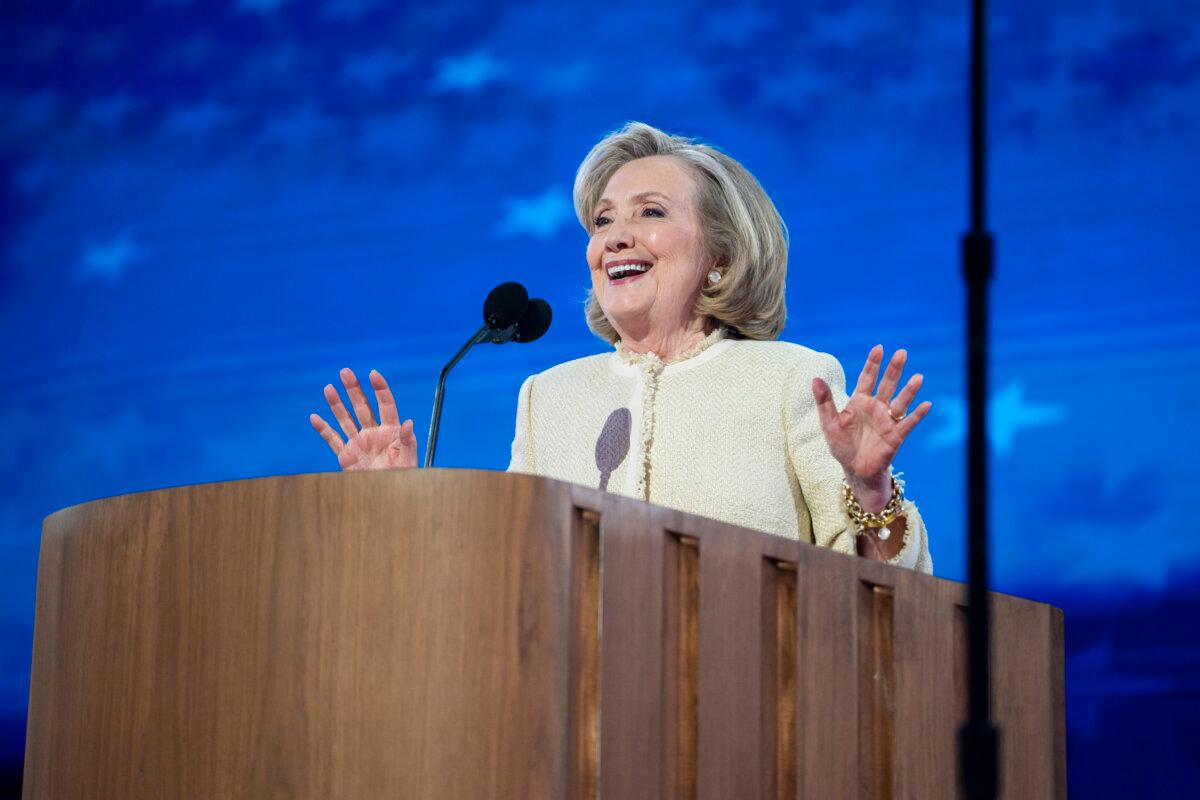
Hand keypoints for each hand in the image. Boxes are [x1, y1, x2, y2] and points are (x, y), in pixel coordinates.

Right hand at [310, 368, 418, 470]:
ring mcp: (358, 442)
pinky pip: (332, 439)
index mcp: (390, 430)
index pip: (385, 405)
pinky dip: (323, 429)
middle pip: (362, 406)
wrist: (388, 496)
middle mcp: (373, 432)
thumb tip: (408, 422)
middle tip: (345, 371)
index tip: (373, 374)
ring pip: (345, 419)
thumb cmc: (403, 476)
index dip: (380, 389)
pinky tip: (314, 417)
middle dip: (353, 389)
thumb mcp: (408, 458)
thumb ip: (407, 440)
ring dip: (336, 404)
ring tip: (328, 388)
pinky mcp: (346, 455)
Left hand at [812, 345, 930, 501]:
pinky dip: (917, 415)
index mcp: (860, 402)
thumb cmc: (842, 445)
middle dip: (894, 369)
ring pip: (900, 402)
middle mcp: (876, 408)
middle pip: (887, 385)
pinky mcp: (895, 436)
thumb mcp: (829, 422)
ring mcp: (887, 421)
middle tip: (902, 352)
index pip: (867, 378)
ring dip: (909, 390)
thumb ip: (824, 401)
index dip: (873, 364)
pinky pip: (908, 423)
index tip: (878, 348)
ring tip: (918, 377)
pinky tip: (926, 405)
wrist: (854, 470)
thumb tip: (815, 378)